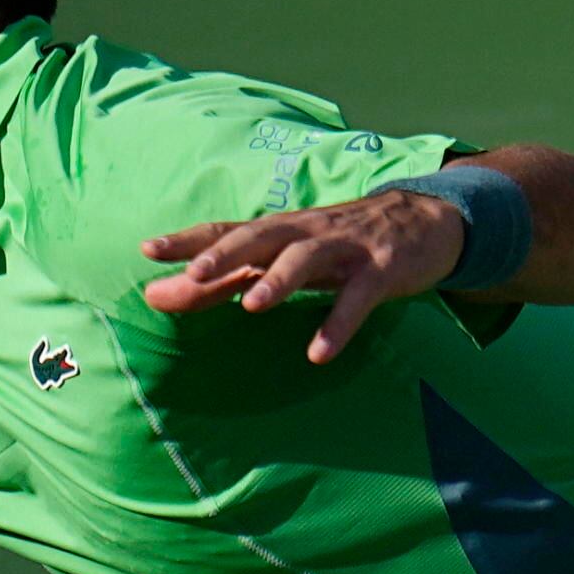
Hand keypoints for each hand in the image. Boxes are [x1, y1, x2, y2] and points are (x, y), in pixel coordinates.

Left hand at [140, 190, 468, 364]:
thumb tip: (157, 295)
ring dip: (278, 281)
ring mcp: (345, 249)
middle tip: (192, 274)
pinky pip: (357, 298)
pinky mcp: (380, 270)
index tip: (147, 251)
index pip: (227, 230)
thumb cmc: (339, 244)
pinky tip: (319, 353)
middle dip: (225, 254)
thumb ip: (223, 279)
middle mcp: (306, 233)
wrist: (425, 219)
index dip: (188, 240)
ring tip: (252, 307)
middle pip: (260, 237)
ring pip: (306, 259)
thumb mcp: (283, 257)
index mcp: (280, 231)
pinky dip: (338, 324)